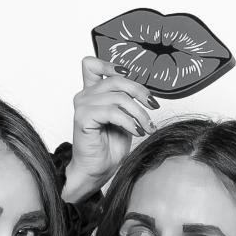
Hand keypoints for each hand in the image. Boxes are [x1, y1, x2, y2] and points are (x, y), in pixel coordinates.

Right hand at [64, 56, 158, 201]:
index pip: (93, 65)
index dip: (111, 65)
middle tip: (153, 107)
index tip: (130, 76)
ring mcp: (83, 106)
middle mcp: (85, 96)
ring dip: (139, 113)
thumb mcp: (125, 119)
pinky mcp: (83, 118)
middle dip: (140, 92)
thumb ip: (128, 102)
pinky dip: (129, 122)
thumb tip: (146, 93)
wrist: (97, 170)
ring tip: (147, 127)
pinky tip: (137, 132)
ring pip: (119, 98)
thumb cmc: (109, 147)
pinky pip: (112, 112)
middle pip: (116, 80)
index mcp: (93, 93)